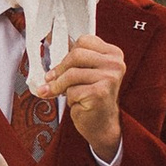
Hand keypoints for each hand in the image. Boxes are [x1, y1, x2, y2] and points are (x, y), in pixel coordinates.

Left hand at [48, 34, 125, 155]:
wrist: (102, 124)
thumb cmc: (93, 98)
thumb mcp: (86, 73)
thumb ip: (74, 61)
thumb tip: (50, 53)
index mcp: (113, 54)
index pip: (84, 41)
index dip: (67, 53)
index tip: (59, 66)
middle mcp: (115, 64)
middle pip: (76, 54)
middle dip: (60, 69)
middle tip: (51, 79)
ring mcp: (109, 78)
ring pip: (71, 73)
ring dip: (60, 86)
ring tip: (60, 93)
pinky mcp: (100, 93)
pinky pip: (72, 90)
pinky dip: (69, 99)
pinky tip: (77, 103)